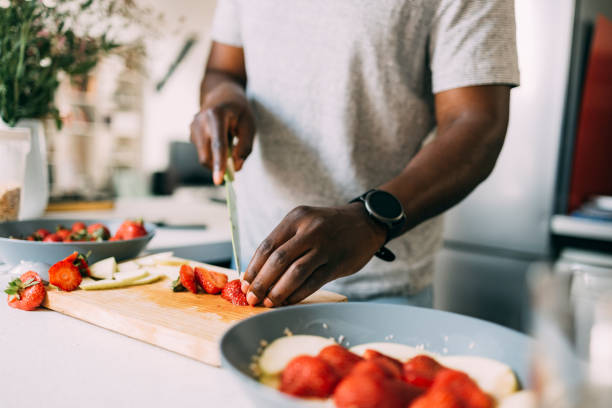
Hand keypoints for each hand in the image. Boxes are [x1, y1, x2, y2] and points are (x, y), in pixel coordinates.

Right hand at [190, 83, 254, 184]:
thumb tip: (237, 167)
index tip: (219, 181)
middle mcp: (200, 121)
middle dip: (218, 167)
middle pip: (206, 155)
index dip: (219, 164)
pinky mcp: (191, 133)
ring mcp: (193, 126)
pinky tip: (220, 138)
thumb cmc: (239, 110)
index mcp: (216, 115)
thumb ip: (245, 147)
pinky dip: (213, 153)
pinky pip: (202, 151)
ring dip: (217, 158)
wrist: (221, 92)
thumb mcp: (249, 125)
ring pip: (203, 156)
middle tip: (234, 169)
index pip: (218, 144)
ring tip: (229, 140)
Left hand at [241, 203, 386, 306]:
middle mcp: (310, 230)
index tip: (245, 285)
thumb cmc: (329, 227)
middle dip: (261, 283)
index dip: (254, 268)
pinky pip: (313, 282)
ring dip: (278, 292)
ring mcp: (325, 246)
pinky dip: (298, 294)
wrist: (366, 222)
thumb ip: (286, 242)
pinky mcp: (338, 262)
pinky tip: (288, 301)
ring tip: (269, 303)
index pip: (267, 246)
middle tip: (252, 299)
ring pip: (295, 273)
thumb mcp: (305, 223)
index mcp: (296, 218)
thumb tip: (259, 273)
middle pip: (278, 260)